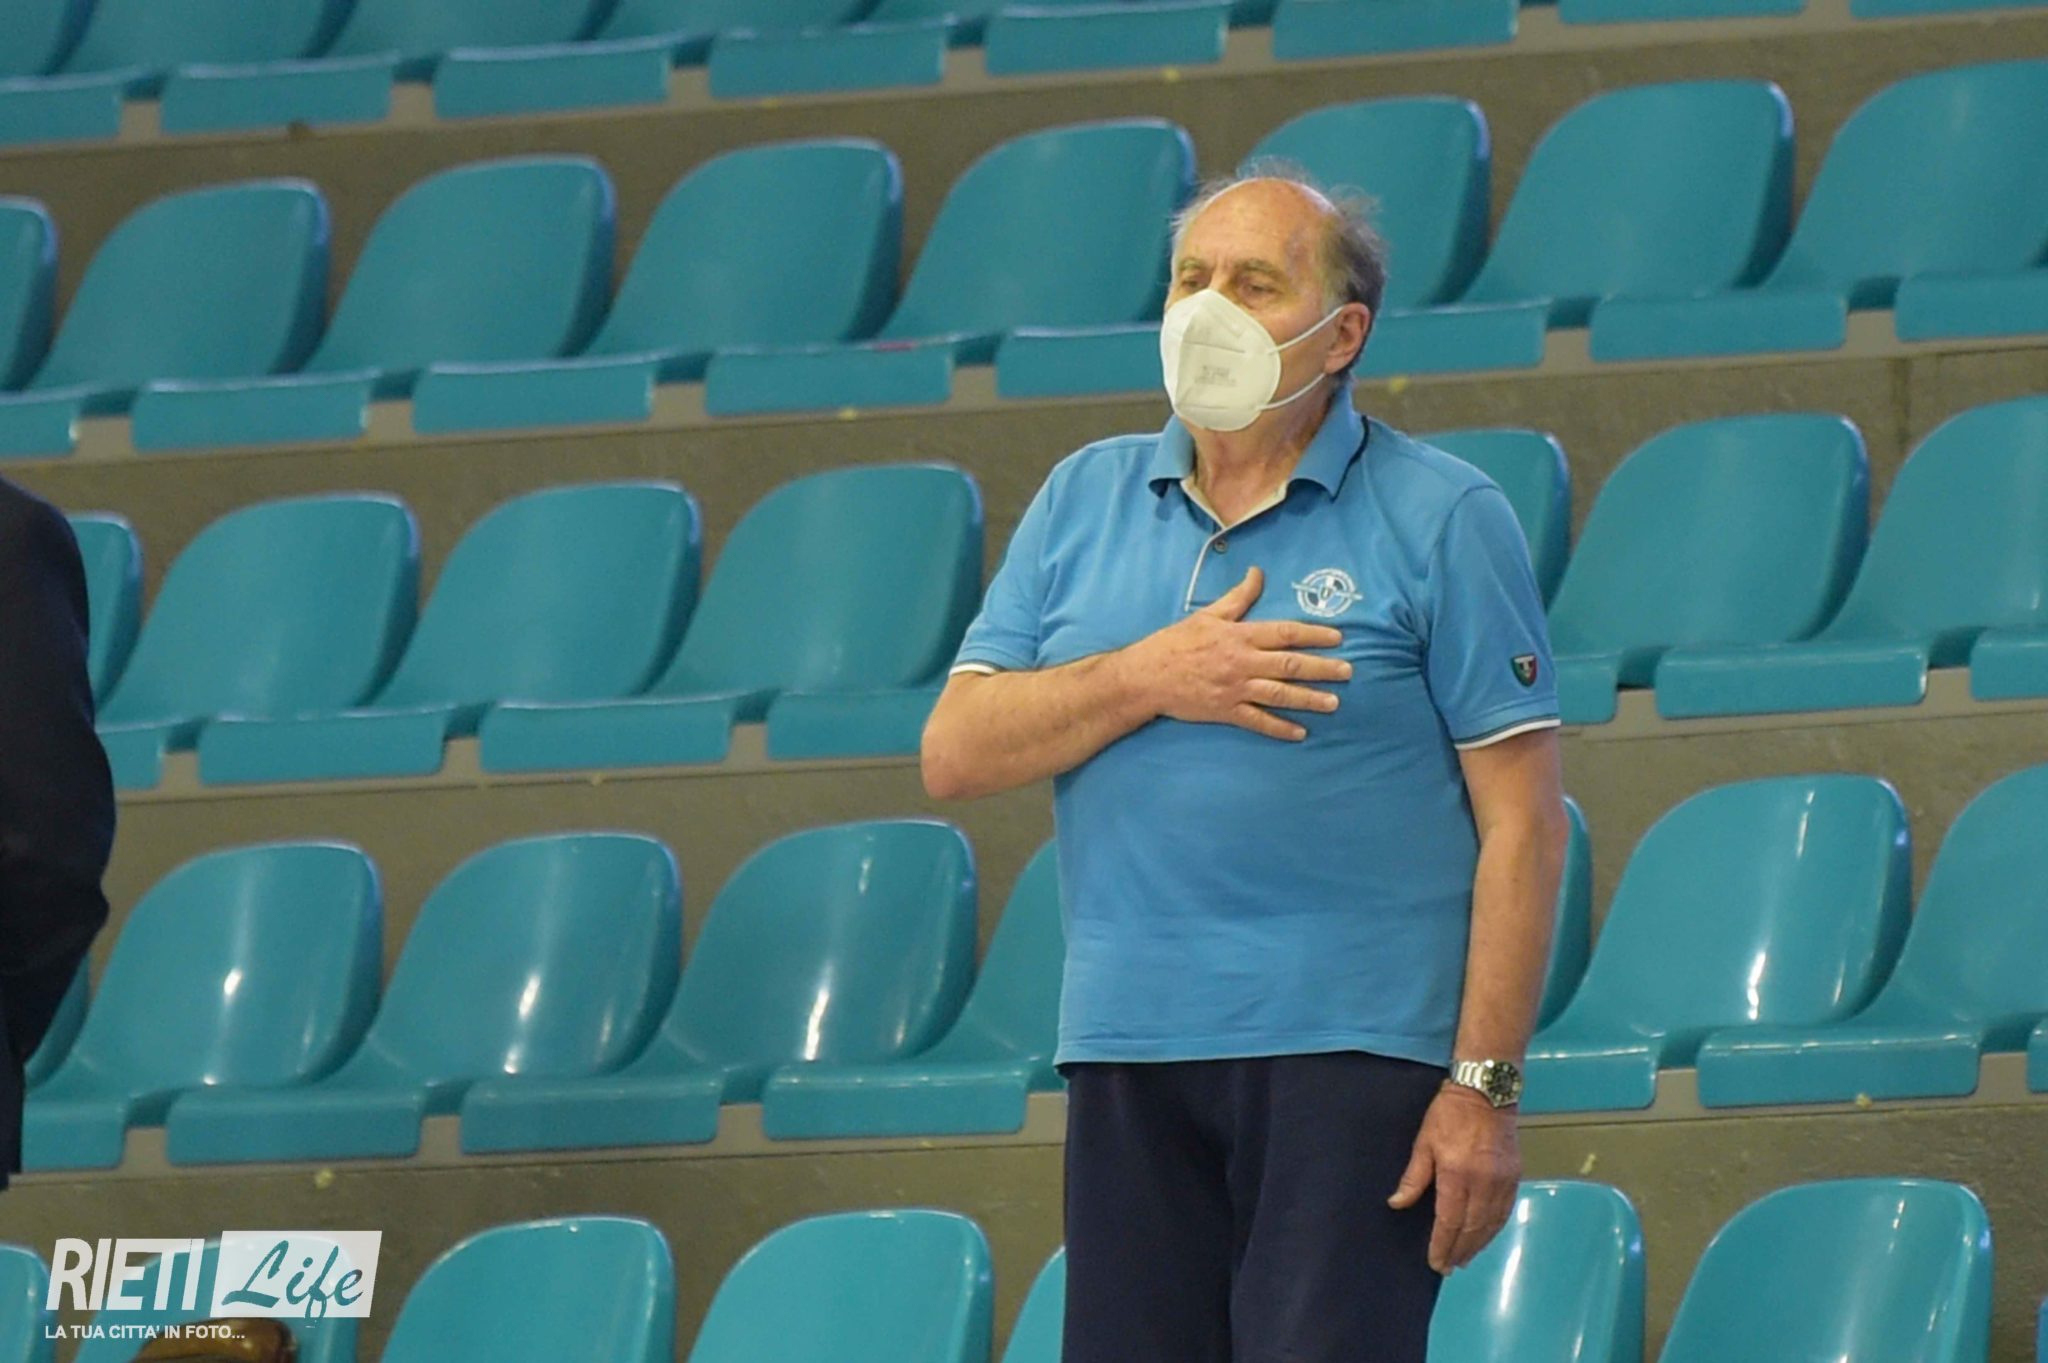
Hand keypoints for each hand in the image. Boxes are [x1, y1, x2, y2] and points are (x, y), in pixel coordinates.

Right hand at [1119, 566, 1350, 739]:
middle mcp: (1242, 662)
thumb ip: (1239, 597)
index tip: (1337, 638)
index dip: (1313, 635)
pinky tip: (1300, 733)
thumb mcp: (1208, 614)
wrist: (1147, 676)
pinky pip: (1258, 721)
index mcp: (1240, 635)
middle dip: (1322, 668)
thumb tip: (1258, 572)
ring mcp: (1235, 689)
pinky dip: (1279, 728)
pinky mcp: (1226, 711)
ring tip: (1334, 703)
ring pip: (1279, 694)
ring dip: (1309, 699)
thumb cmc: (1177, 642)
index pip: (1285, 633)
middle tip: (1348, 672)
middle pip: (1290, 665)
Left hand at [1387, 1083, 1520, 1273]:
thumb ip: (1414, 1177)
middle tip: (1449, 1266)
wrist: (1486, 1091)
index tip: (1436, 1262)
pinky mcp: (1515, 1176)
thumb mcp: (1424, 1142)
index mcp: (1457, 1174)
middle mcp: (1484, 1183)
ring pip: (1491, 1223)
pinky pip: (1505, 1210)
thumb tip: (1397, 1204)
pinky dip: (1494, 1228)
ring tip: (1465, 1257)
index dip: (1442, 1245)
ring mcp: (1503, 1181)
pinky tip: (1485, 1235)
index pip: (1449, 1221)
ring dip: (1478, 1244)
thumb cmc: (1448, 1114)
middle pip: (1472, 1227)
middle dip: (1460, 1250)